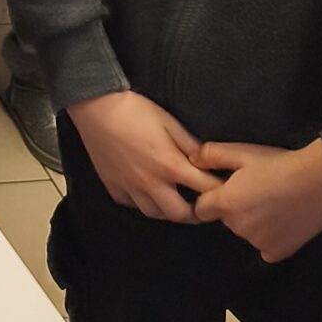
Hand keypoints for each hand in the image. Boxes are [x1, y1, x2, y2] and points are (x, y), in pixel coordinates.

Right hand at [68, 89, 218, 222]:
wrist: (96, 107)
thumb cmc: (134, 110)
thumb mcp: (169, 121)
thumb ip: (190, 143)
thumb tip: (207, 159)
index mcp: (169, 165)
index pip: (204, 188)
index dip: (218, 190)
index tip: (225, 190)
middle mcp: (151, 183)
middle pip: (180, 214)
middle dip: (196, 213)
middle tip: (202, 205)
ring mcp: (130, 188)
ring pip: (155, 214)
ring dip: (168, 210)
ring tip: (175, 201)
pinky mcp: (113, 187)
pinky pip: (132, 205)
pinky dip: (142, 202)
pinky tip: (146, 192)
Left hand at [193, 138, 321, 262]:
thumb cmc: (280, 164)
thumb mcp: (243, 152)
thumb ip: (211, 155)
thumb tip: (190, 159)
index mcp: (226, 204)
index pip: (201, 209)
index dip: (211, 198)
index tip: (226, 189)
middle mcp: (238, 227)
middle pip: (226, 220)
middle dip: (235, 208)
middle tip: (257, 191)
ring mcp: (258, 242)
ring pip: (246, 233)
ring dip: (253, 222)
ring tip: (273, 203)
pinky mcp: (277, 253)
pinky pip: (265, 246)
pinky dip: (270, 237)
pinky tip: (283, 220)